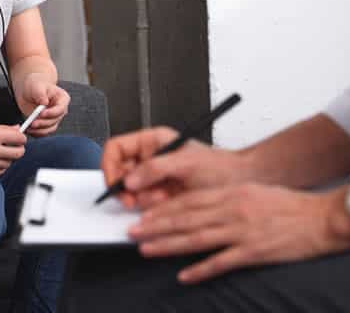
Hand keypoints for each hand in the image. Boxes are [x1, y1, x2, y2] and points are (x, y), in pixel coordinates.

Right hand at [0, 123, 26, 174]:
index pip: (20, 138)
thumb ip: (4, 128)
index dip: (21, 137)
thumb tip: (18, 128)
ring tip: (0, 151)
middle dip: (19, 148)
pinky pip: (2, 170)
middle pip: (19, 152)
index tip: (18, 136)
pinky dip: (1, 165)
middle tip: (14, 145)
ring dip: (9, 157)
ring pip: (11, 162)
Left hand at [18, 76, 69, 136]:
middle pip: (55, 120)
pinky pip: (44, 132)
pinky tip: (29, 131)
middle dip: (44, 123)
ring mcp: (54, 118)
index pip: (61, 108)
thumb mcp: (36, 86)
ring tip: (29, 128)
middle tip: (32, 123)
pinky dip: (37, 133)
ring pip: (50, 128)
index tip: (41, 113)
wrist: (28, 91)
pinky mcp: (47, 125)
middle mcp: (60, 110)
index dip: (52, 113)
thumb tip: (44, 102)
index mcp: (62, 99)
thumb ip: (40, 93)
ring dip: (40, 130)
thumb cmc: (34, 86)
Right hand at [101, 127, 248, 208]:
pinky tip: (166, 203)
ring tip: (162, 197)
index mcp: (152, 141)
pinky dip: (151, 208)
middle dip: (127, 188)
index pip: (115, 148)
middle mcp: (150, 158)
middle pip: (119, 173)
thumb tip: (129, 179)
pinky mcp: (160, 196)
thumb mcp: (186, 162)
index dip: (110, 166)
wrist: (239, 185)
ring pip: (130, 192)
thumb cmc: (220, 167)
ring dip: (143, 199)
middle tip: (134, 199)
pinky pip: (144, 204)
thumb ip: (155, 168)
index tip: (116, 183)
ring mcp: (154, 178)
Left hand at [130, 183, 349, 283]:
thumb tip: (202, 208)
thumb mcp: (254, 192)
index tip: (144, 215)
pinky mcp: (254, 251)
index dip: (162, 209)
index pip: (188, 200)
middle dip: (156, 225)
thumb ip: (227, 199)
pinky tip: (184, 276)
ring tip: (146, 249)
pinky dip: (200, 270)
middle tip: (133, 232)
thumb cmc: (291, 206)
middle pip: (186, 218)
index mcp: (231, 193)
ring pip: (196, 238)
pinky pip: (221, 262)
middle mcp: (232, 209)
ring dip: (168, 245)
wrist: (323, 218)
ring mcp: (242, 231)